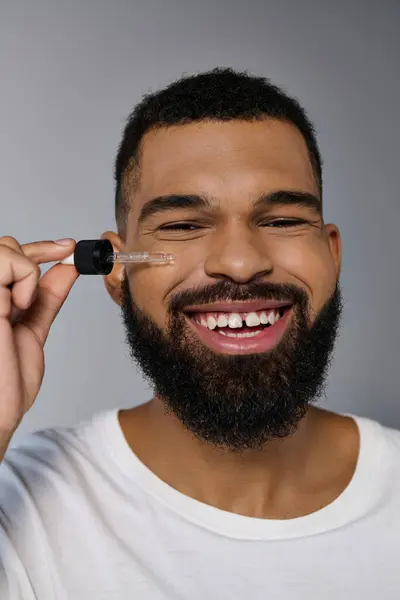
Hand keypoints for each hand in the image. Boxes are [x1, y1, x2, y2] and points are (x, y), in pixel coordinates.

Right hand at [0, 237, 77, 458]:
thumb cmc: (5, 385)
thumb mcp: (33, 331)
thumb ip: (46, 299)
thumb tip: (67, 269)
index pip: (9, 258)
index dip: (40, 248)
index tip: (69, 248)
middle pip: (4, 246)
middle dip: (39, 250)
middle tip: (65, 255)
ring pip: (2, 247)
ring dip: (26, 267)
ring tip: (26, 301)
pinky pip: (2, 261)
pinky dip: (22, 275)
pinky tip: (19, 303)